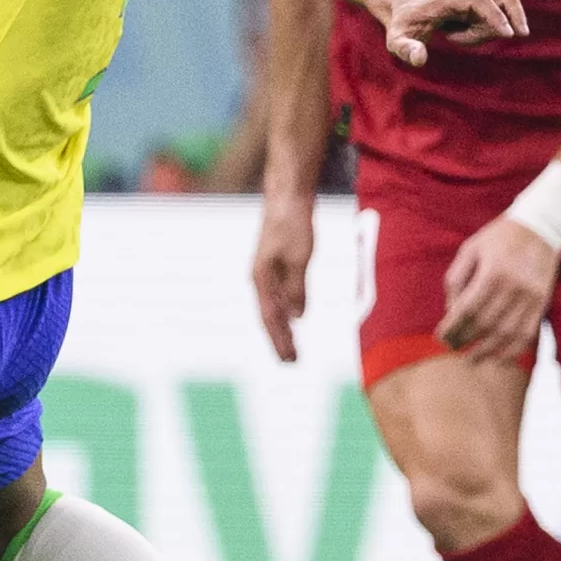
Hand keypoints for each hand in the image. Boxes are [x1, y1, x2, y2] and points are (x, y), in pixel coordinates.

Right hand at [252, 198, 314, 362]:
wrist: (286, 198)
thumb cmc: (292, 225)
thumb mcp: (299, 258)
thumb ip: (297, 288)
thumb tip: (297, 317)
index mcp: (261, 278)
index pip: (271, 318)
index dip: (280, 341)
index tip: (289, 360)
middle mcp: (260, 278)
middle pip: (269, 317)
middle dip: (279, 340)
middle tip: (291, 362)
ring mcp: (267, 272)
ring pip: (274, 308)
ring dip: (282, 328)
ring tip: (291, 347)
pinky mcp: (275, 266)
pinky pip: (279, 296)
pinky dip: (285, 312)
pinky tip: (292, 319)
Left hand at [381, 0, 525, 66]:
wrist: (405, 0)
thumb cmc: (404, 22)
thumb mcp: (398, 40)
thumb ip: (406, 50)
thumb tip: (419, 60)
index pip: (480, 1)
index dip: (496, 16)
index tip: (510, 34)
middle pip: (493, 11)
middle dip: (478, 35)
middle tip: (450, 37)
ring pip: (501, 11)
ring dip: (482, 30)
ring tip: (454, 30)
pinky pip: (503, 10)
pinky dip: (491, 24)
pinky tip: (467, 27)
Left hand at [438, 215, 557, 363]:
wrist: (541, 228)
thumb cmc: (498, 238)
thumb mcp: (470, 249)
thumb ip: (456, 279)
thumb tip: (450, 312)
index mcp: (493, 272)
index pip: (468, 309)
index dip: (453, 327)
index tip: (440, 337)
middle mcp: (514, 287)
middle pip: (486, 323)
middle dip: (466, 339)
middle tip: (452, 347)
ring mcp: (531, 297)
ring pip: (507, 333)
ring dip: (487, 351)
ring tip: (471, 358)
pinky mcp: (542, 303)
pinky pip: (527, 334)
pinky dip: (512, 350)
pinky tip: (498, 358)